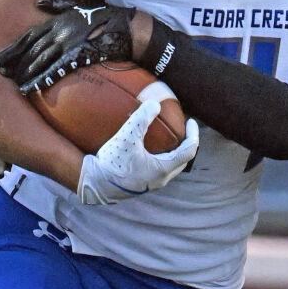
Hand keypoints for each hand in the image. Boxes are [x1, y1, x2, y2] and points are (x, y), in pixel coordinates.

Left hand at [0, 0, 138, 93]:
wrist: (130, 28)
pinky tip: (33, 88)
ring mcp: (69, 43)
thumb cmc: (108, 16)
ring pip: (42, 60)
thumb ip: (59, 4)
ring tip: (16, 84)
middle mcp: (60, 31)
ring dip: (27, 72)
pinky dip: (44, 78)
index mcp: (59, 20)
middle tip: (3, 73)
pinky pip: (58, 69)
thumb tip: (39, 2)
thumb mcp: (81, 4)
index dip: (15, 47)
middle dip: (17, 62)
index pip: (31, 35)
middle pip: (33, 49)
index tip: (2, 57)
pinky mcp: (80, 55)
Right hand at [75, 92, 198, 204]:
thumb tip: (155, 103)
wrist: (94, 185)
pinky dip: (161, 158)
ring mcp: (150, 184)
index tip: (191, 121)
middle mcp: (160, 179)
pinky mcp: (140, 184)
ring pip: (170, 167)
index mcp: (163, 169)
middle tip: (182, 129)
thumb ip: (141, 119)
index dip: (193, 135)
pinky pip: (158, 170)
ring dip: (173, 153)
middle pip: (182, 161)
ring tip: (168, 139)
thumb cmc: (112, 163)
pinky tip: (149, 149)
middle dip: (185, 144)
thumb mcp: (127, 137)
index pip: (189, 151)